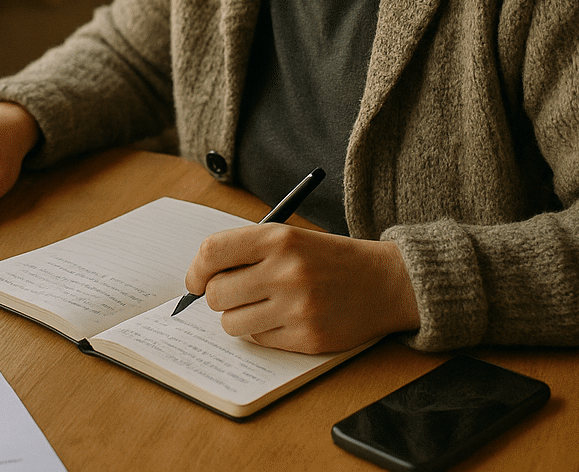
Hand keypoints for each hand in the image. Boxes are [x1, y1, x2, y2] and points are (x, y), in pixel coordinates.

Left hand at [184, 223, 420, 353]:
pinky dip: (262, 332)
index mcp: (278, 239)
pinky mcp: (307, 338)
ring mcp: (297, 308)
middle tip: (235, 293)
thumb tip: (197, 280)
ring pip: (231, 323)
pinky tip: (283, 319)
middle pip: (216, 294)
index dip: (195, 270)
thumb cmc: (327, 259)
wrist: (383, 282)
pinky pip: (258, 341)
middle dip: (218, 297)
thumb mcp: (288, 238)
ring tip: (261, 306)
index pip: (212, 252)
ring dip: (238, 318)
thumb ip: (245, 252)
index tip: (195, 281)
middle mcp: (286, 272)